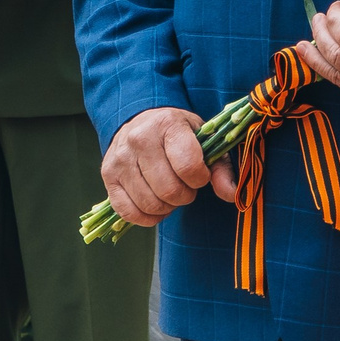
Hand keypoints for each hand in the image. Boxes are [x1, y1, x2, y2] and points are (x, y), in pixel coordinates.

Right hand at [101, 106, 237, 227]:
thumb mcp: (204, 141)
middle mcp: (139, 139)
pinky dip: (147, 217)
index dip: (200, 179)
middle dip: (185, 196)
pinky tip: (155, 206)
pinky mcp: (107, 176)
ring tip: (170, 192)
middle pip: (169, 190)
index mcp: (168, 124)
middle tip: (185, 186)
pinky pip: (128, 212)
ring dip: (167, 207)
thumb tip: (232, 194)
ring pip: (150, 204)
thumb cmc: (178, 134)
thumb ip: (221, 168)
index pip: (189, 166)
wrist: (141, 123)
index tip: (200, 175)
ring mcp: (120, 158)